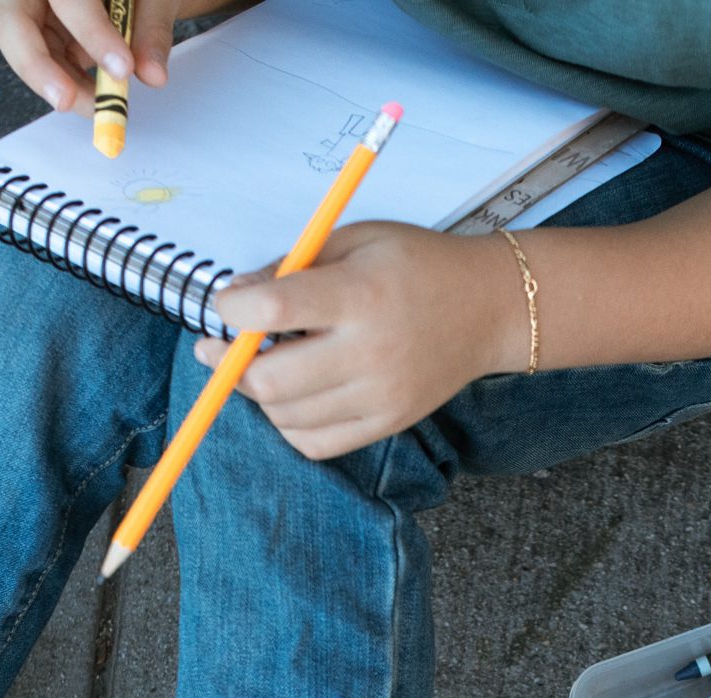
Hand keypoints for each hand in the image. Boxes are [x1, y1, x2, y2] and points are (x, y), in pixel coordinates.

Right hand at [0, 0, 210, 111]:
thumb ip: (152, 30)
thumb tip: (152, 74)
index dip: (92, 32)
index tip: (122, 68)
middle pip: (14, 22)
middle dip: (37, 65)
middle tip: (67, 101)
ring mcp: (35, 8)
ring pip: (24, 48)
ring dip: (59, 83)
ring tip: (100, 105)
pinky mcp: (43, 32)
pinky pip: (45, 63)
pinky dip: (69, 84)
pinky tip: (97, 96)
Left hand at [199, 223, 523, 460]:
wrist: (488, 307)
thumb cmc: (416, 265)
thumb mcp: (354, 240)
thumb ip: (291, 267)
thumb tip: (233, 299)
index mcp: (359, 295)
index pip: (271, 310)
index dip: (231, 309)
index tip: (228, 304)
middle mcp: (369, 351)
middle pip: (268, 380)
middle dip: (230, 364)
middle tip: (223, 347)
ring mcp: (380, 395)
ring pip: (284, 416)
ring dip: (260, 394)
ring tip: (268, 365)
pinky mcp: (388, 423)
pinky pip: (315, 444)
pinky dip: (290, 424)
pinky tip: (295, 396)